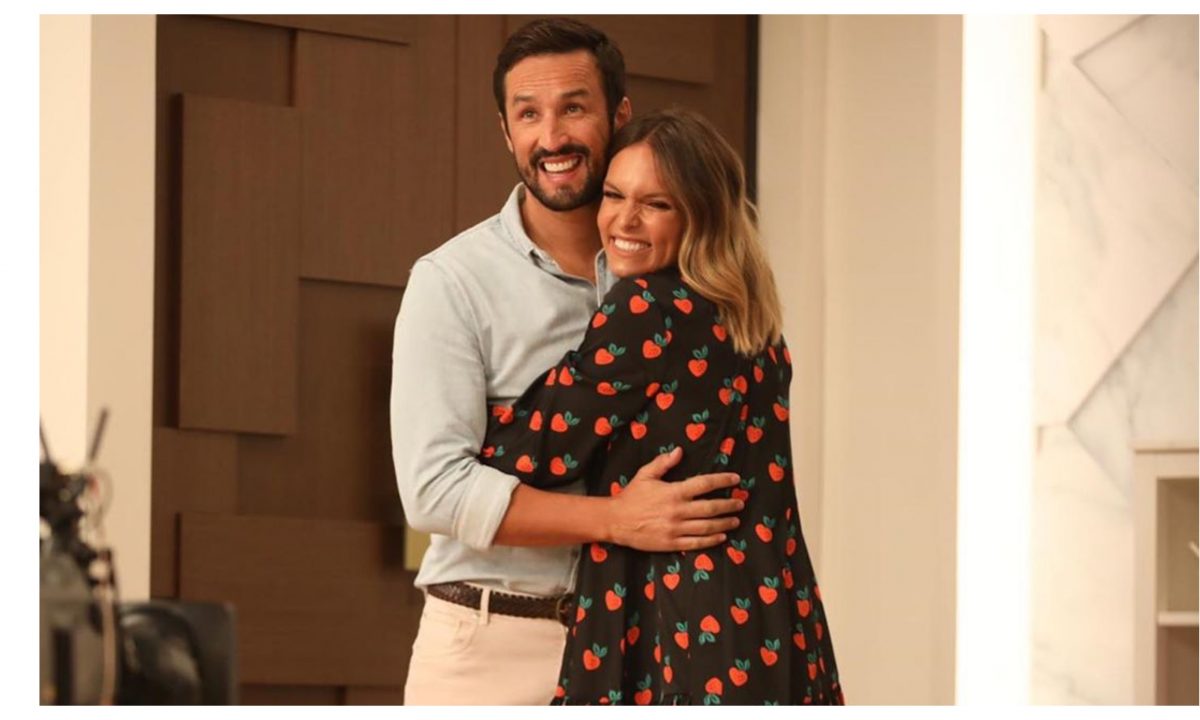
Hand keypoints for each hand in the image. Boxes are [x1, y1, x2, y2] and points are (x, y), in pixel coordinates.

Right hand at [606, 447, 743, 551]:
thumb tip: (679, 451)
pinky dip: (711, 540)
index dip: (722, 480)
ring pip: (707, 526)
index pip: (704, 484)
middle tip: (740, 503)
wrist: (615, 520)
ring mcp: (675, 528)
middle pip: (711, 507)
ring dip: (724, 523)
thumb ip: (663, 463)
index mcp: (673, 492)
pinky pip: (696, 543)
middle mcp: (678, 510)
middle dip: (729, 505)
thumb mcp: (645, 475)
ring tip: (735, 520)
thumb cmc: (631, 496)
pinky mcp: (671, 543)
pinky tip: (721, 537)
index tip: (735, 479)